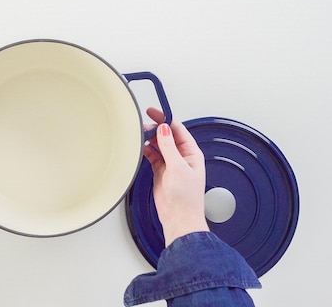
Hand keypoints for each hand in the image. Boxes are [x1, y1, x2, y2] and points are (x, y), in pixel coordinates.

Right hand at [143, 107, 208, 246]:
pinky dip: (146, 151)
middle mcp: (182, 157)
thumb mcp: (178, 167)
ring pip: (158, 145)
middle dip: (155, 129)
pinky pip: (152, 156)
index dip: (165, 119)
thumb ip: (169, 147)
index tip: (153, 112)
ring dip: (149, 140)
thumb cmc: (186, 198)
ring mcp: (171, 165)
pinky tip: (140, 148)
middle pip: (167, 136)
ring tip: (139, 135)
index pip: (178, 129)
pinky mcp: (161, 172)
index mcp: (192, 153)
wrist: (179, 219)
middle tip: (142, 126)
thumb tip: (163, 129)